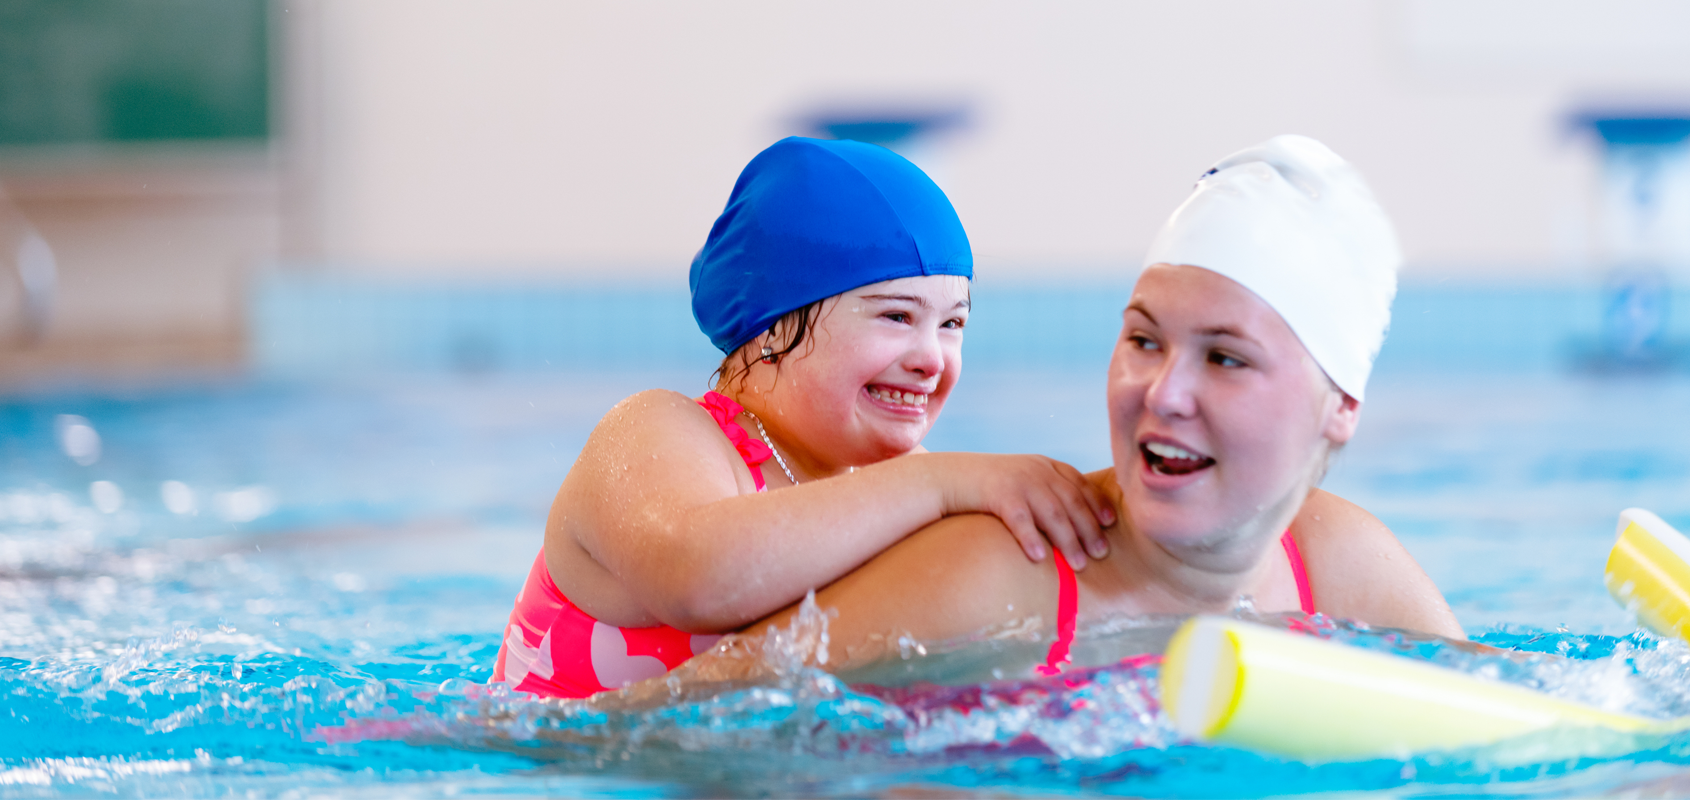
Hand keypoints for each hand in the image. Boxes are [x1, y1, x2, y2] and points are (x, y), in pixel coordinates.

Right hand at [930, 453, 1115, 569]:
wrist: (950, 477)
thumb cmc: (990, 488)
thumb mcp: (1023, 480)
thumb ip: (1048, 493)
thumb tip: (1076, 527)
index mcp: (1046, 466)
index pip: (1079, 484)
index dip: (1096, 503)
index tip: (1110, 523)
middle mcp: (1036, 470)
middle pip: (1070, 501)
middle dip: (1088, 528)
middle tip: (1101, 554)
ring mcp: (1018, 480)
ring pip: (1051, 513)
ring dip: (1068, 540)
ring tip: (1079, 564)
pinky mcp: (997, 494)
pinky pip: (1019, 519)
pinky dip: (1031, 538)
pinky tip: (1040, 557)